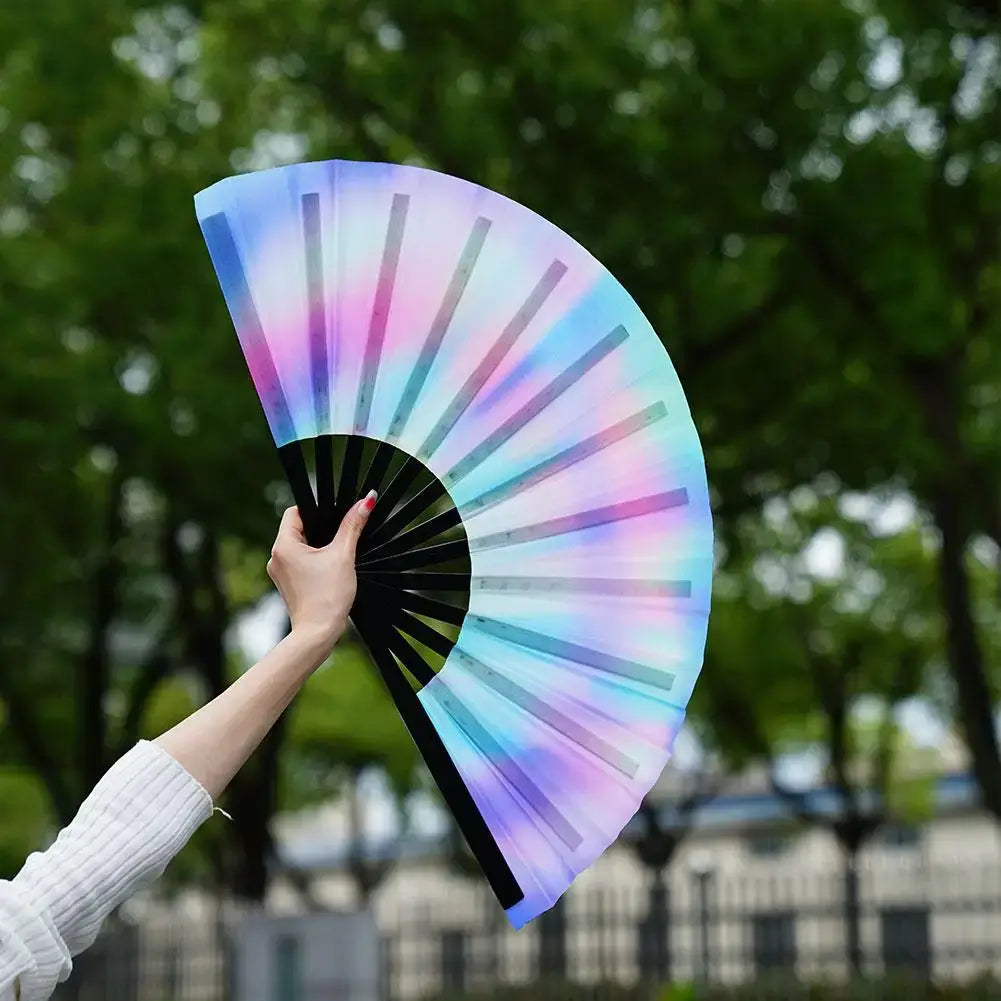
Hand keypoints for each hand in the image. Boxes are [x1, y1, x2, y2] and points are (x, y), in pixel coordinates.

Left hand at [266, 490, 376, 654]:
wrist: (318, 633)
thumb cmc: (327, 597)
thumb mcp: (344, 555)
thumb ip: (353, 526)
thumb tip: (365, 502)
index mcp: (283, 546)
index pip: (295, 512)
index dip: (316, 510)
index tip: (334, 516)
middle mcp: (276, 558)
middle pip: (298, 529)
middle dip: (320, 530)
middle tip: (339, 538)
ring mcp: (280, 572)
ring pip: (300, 547)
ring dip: (318, 548)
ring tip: (335, 558)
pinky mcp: (288, 585)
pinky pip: (300, 564)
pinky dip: (314, 563)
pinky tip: (329, 572)